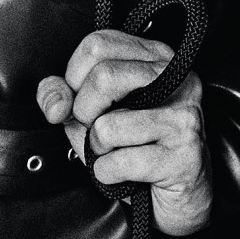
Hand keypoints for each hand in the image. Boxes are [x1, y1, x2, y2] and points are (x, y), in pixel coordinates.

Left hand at [37, 29, 211, 237]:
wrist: (183, 193)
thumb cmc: (138, 149)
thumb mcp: (93, 115)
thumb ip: (66, 98)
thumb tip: (54, 103)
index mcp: (154, 57)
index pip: (98, 45)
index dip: (73, 76)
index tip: (79, 99)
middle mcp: (176, 78)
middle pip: (104, 77)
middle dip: (83, 113)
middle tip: (96, 129)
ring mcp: (183, 115)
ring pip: (107, 126)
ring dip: (99, 150)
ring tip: (119, 153)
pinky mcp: (184, 153)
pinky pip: (120, 162)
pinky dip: (109, 174)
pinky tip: (128, 174)